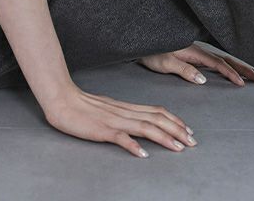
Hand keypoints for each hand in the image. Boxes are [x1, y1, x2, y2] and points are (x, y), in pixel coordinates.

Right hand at [43, 82, 196, 157]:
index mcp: (125, 107)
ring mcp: (113, 120)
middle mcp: (123, 112)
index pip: (156, 111)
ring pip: (144, 127)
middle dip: (177, 130)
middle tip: (192, 142)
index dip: (174, 120)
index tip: (188, 130)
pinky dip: (133, 146)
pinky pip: (120, 137)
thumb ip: (122, 116)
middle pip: (156, 119)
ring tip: (178, 147)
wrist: (60, 98)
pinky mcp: (101, 130)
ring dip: (164, 138)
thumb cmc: (81, 105)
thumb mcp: (106, 109)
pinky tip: (143, 155)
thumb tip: (138, 126)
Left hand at [135, 43, 253, 86]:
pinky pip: (214, 60)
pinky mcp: (192, 55)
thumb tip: (203, 79)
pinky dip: (226, 65)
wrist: (141, 43)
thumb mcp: (166, 63)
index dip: (231, 73)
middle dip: (243, 68)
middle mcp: (198, 50)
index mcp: (194, 51)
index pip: (218, 63)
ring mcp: (196, 52)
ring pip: (221, 59)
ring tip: (251, 73)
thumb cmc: (151, 53)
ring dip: (237, 66)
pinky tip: (230, 69)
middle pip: (225, 59)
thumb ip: (184, 70)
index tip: (242, 83)